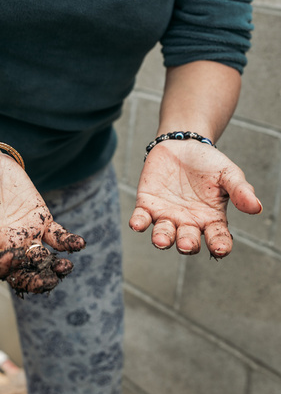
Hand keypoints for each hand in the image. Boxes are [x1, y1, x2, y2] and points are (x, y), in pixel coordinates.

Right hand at [0, 148, 85, 293]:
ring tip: (65, 267)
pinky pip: (58, 237)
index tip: (13, 258)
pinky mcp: (42, 223)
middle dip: (32, 279)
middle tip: (47, 281)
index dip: (0, 266)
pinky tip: (79, 244)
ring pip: (41, 261)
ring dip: (53, 268)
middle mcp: (4, 246)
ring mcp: (25, 237)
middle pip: (19, 273)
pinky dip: (68, 242)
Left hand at [129, 141, 262, 256]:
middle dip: (187, 243)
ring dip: (161, 239)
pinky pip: (141, 218)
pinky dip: (139, 223)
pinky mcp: (147, 205)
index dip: (219, 246)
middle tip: (187, 243)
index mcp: (211, 219)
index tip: (220, 249)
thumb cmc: (208, 163)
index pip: (217, 238)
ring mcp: (166, 216)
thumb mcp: (228, 173)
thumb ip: (240, 190)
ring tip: (161, 241)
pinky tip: (137, 224)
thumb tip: (256, 208)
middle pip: (188, 240)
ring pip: (163, 234)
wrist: (182, 144)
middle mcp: (188, 223)